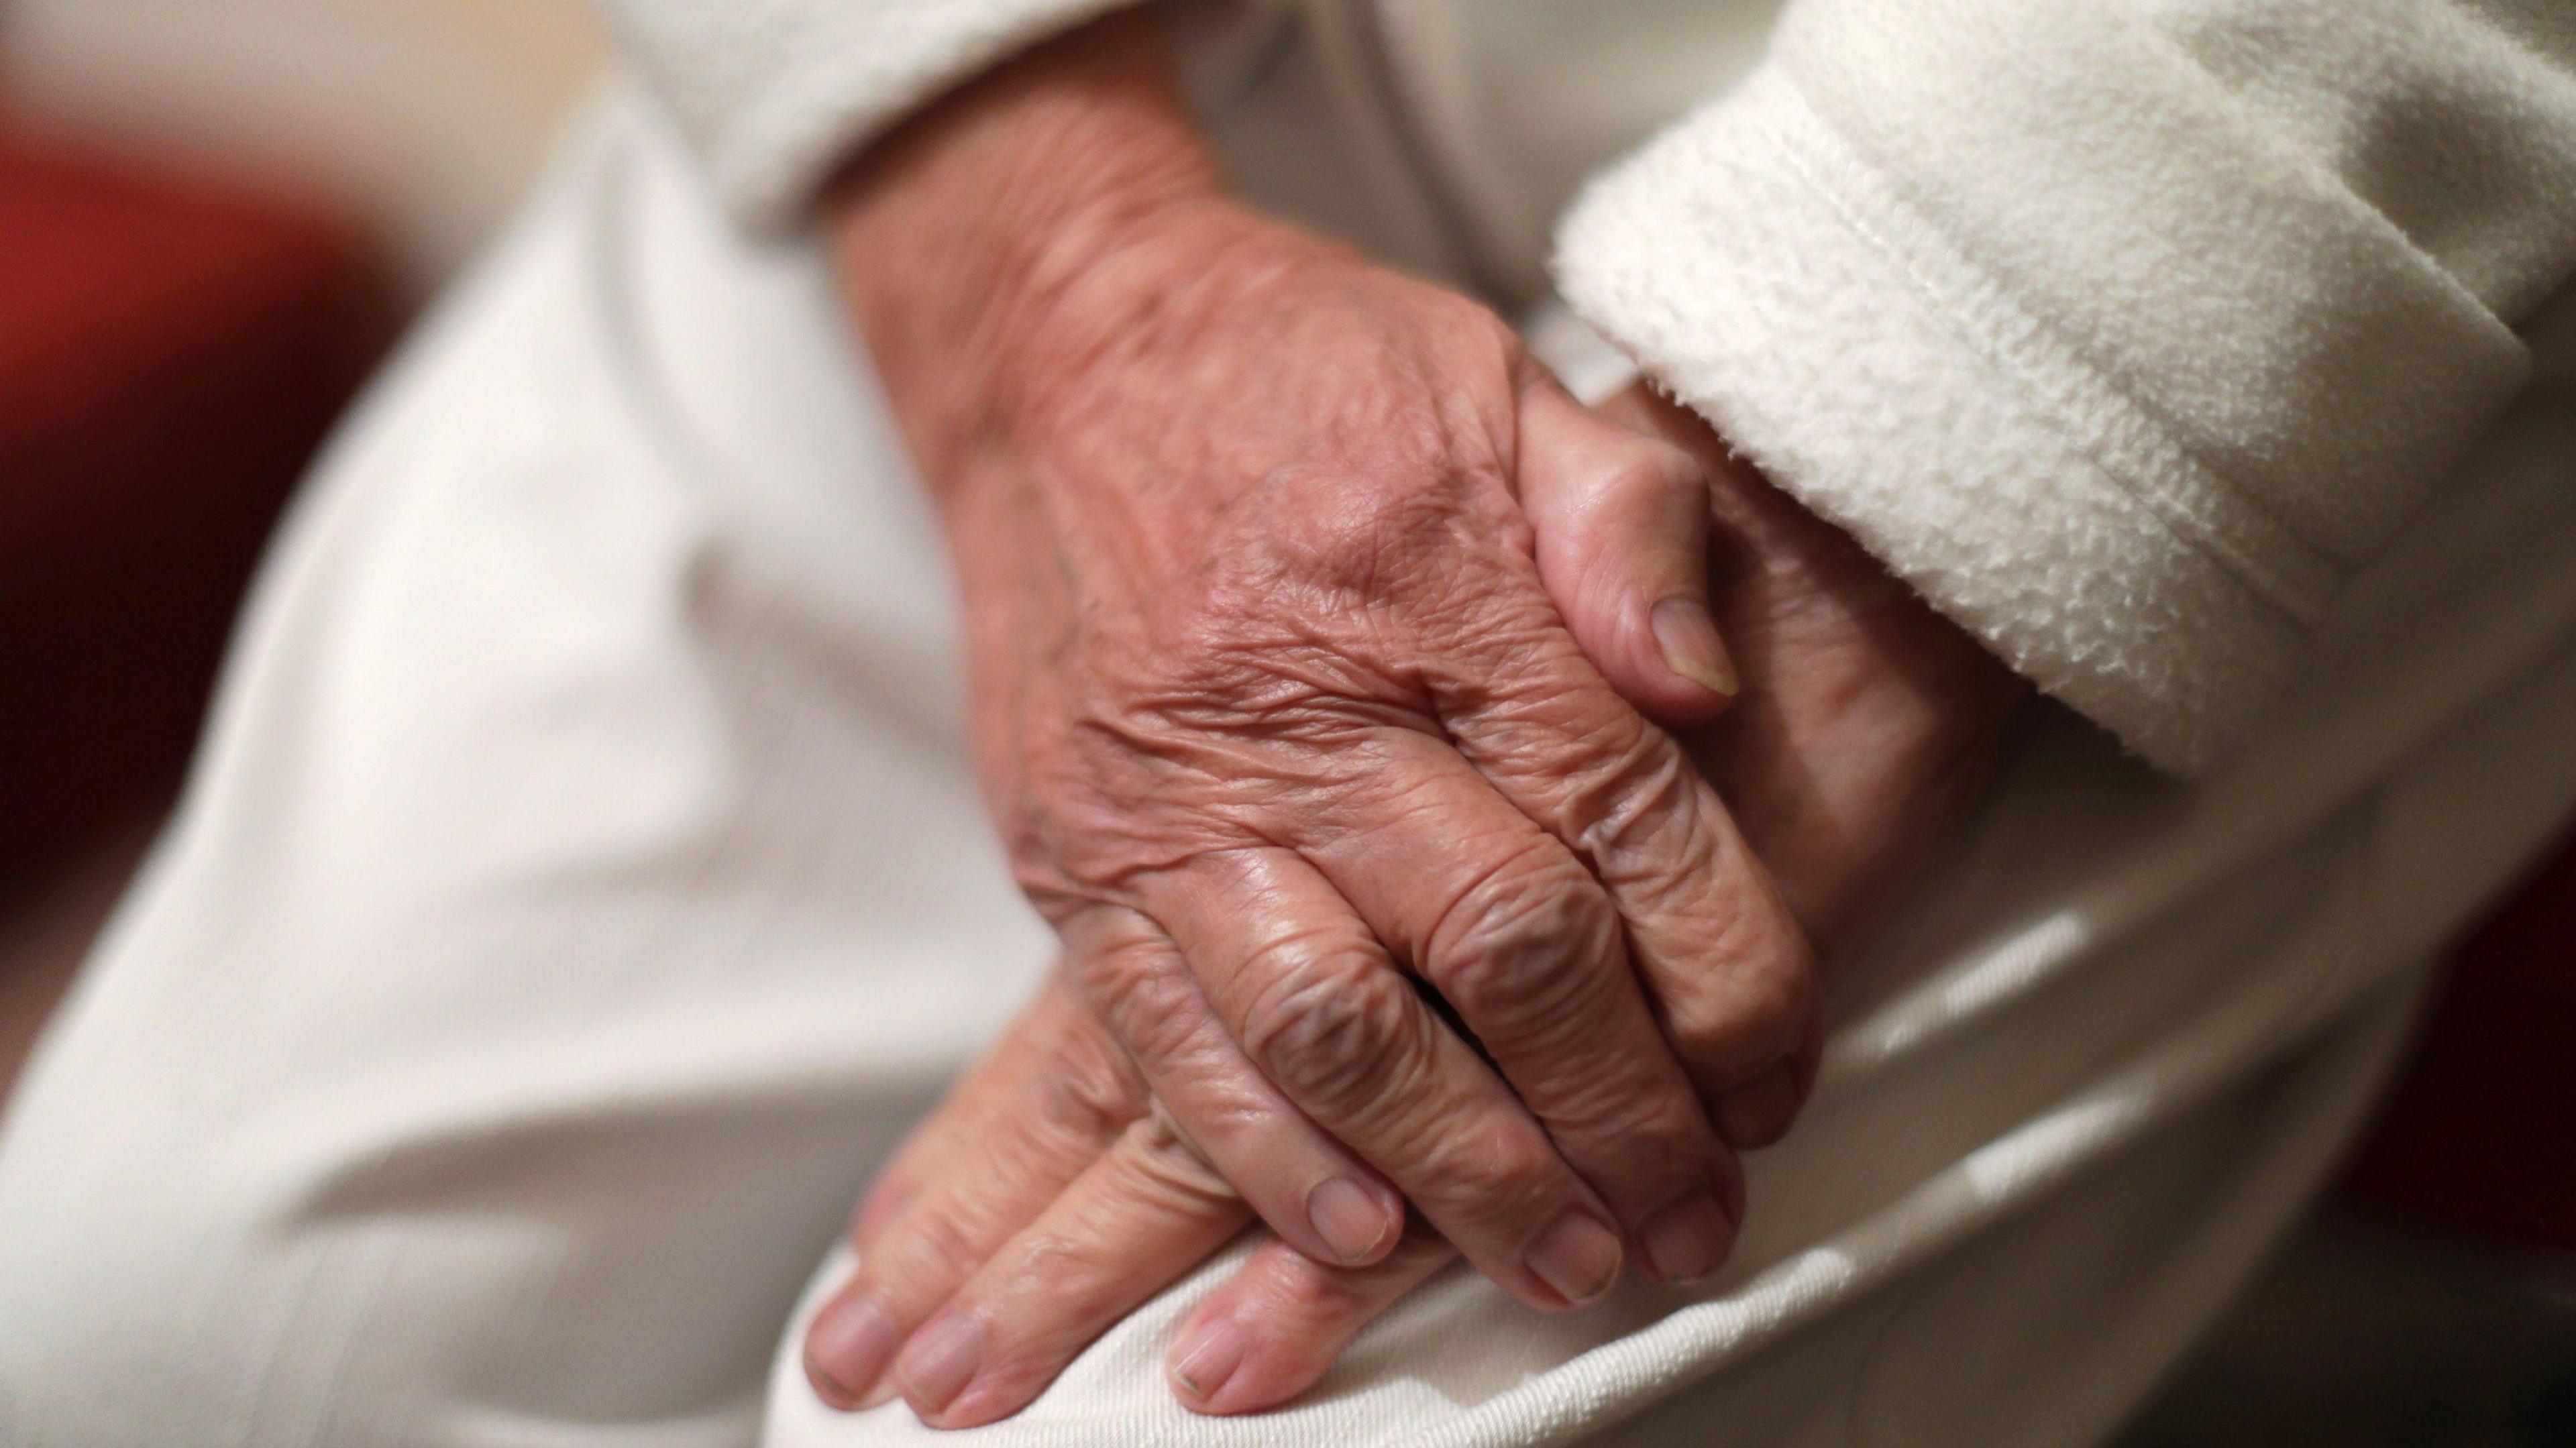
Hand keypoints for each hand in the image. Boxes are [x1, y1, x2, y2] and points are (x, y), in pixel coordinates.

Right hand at [811, 384, 2026, 1421]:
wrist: (1064, 346)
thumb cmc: (1308, 370)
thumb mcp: (1505, 384)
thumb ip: (1631, 526)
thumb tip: (1713, 692)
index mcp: (1441, 590)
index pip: (1625, 826)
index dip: (1727, 981)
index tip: (1776, 1084)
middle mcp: (1306, 707)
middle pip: (1502, 955)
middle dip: (1618, 1119)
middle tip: (1688, 1224)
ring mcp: (1171, 795)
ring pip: (1338, 1032)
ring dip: (1463, 1174)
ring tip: (1559, 1264)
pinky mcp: (1073, 854)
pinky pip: (1164, 1041)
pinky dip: (1266, 1157)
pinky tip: (1357, 1233)